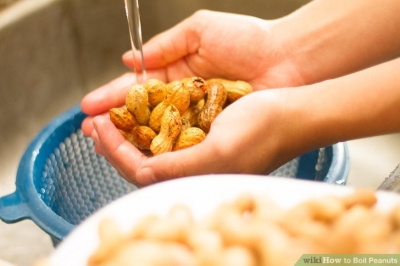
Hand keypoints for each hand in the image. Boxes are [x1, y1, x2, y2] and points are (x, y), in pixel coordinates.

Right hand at [81, 10, 303, 137]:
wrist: (287, 58)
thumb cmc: (248, 38)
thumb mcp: (200, 30)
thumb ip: (165, 45)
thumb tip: (129, 59)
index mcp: (177, 74)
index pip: (137, 89)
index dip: (111, 97)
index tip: (88, 107)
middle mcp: (183, 100)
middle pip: (142, 115)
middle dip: (114, 123)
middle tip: (89, 130)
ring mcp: (197, 119)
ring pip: (157, 134)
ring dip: (130, 140)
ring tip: (103, 144)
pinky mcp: (213, 134)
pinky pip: (183, 145)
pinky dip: (161, 150)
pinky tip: (140, 156)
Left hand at [91, 89, 301, 185]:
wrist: (291, 116)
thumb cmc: (262, 132)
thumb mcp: (218, 152)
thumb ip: (178, 167)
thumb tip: (141, 176)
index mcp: (193, 179)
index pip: (141, 172)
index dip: (115, 151)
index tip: (98, 127)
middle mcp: (192, 172)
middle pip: (140, 164)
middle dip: (114, 144)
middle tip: (94, 124)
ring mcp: (197, 157)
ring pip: (151, 151)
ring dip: (128, 134)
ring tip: (109, 120)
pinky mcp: (203, 141)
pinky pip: (167, 138)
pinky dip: (147, 127)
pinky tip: (139, 116)